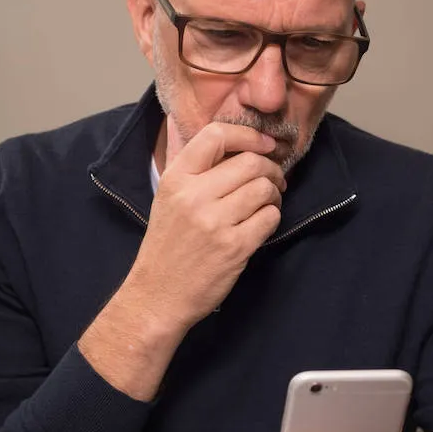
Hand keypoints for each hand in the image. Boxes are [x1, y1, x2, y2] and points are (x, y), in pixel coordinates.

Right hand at [129, 120, 285, 331]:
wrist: (157, 296)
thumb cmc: (167, 247)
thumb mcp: (168, 199)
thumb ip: (196, 172)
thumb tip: (239, 146)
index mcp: (175, 180)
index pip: (216, 135)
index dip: (248, 135)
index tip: (265, 144)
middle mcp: (194, 196)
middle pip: (250, 162)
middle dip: (270, 169)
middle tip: (274, 180)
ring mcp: (215, 222)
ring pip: (264, 189)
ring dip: (275, 194)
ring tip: (268, 202)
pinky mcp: (234, 247)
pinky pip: (270, 217)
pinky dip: (273, 217)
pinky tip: (262, 223)